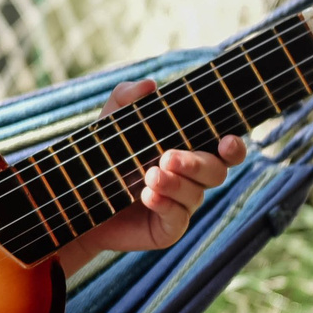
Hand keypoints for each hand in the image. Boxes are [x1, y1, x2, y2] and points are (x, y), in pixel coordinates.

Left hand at [77, 79, 246, 254]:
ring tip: (150, 175)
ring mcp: (183, 204)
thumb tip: (150, 85)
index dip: (233, 146)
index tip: (227, 141)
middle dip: (196, 163)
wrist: (79, 199)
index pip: (225, 149)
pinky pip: (178, 217)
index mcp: (189, 149)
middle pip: (216, 170)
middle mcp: (193, 177)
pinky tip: (147, 196)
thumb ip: (126, 97)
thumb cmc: (104, 155)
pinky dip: (165, 204)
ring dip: (176, 183)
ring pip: (197, 193)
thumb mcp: (111, 122)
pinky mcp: (169, 227)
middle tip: (167, 157)